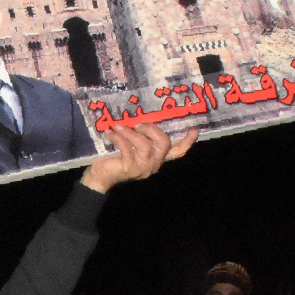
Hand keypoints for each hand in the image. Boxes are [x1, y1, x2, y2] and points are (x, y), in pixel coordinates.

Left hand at [80, 125, 196, 193]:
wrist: (100, 176)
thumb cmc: (116, 158)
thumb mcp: (132, 146)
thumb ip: (142, 137)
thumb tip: (143, 118)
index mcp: (157, 158)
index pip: (177, 152)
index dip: (187, 142)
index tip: (194, 130)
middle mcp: (153, 164)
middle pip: (164, 143)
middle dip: (152, 129)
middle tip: (138, 124)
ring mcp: (142, 168)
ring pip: (145, 145)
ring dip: (132, 133)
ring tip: (120, 127)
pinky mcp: (129, 169)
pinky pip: (127, 149)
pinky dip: (119, 138)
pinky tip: (110, 133)